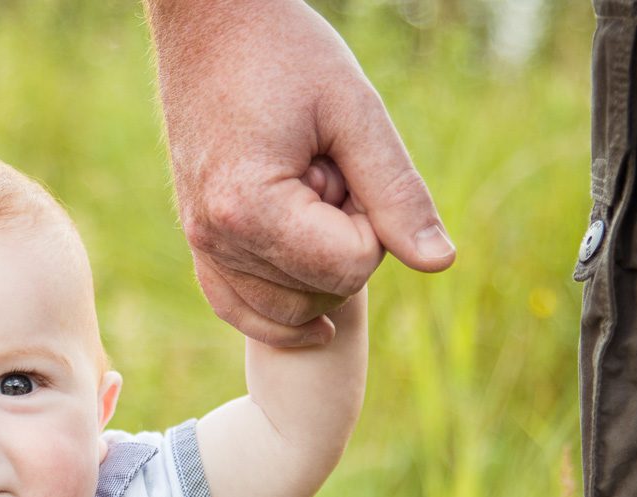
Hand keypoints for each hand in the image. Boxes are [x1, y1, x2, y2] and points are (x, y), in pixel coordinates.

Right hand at [147, 0, 452, 345]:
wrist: (209, 21)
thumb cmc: (283, 51)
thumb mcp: (356, 110)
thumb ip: (398, 191)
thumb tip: (439, 263)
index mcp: (251, 209)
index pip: (351, 265)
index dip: (372, 219)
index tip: (350, 166)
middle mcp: (216, 238)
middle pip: (322, 293)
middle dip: (344, 242)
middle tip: (325, 170)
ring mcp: (200, 242)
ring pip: (288, 312)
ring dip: (314, 263)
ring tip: (301, 188)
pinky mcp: (197, 238)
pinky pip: (238, 308)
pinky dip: (280, 317)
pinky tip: (317, 325)